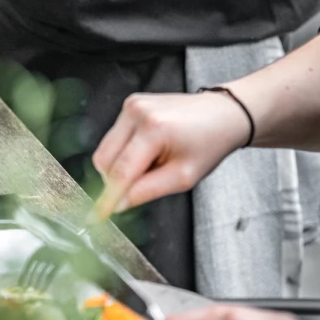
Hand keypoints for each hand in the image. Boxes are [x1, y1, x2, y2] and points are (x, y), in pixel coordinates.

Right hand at [92, 90, 251, 216]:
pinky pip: (115, 137)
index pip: (120, 171)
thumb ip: (147, 191)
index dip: (108, 197)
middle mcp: (137, 112)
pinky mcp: (131, 102)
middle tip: (144, 184)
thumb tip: (118, 204)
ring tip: (152, 163)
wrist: (222, 113)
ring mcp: (132, 104)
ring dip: (121, 165)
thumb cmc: (209, 144)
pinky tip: (149, 149)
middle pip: (104, 160)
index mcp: (153, 130)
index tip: (97, 216)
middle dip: (116, 181)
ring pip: (106, 149)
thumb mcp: (183, 177)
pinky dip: (126, 150)